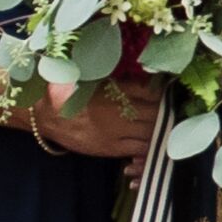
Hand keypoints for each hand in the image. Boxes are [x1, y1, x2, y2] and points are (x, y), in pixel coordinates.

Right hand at [21, 71, 161, 163]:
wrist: (45, 114)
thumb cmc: (69, 91)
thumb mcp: (93, 76)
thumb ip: (118, 76)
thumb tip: (145, 71)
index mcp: (114, 89)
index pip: (150, 90)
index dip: (164, 92)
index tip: (171, 90)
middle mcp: (118, 110)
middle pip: (156, 112)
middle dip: (167, 111)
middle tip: (177, 109)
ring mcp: (116, 131)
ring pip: (152, 132)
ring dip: (163, 129)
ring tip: (171, 125)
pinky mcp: (112, 148)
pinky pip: (140, 149)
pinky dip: (152, 146)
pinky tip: (157, 141)